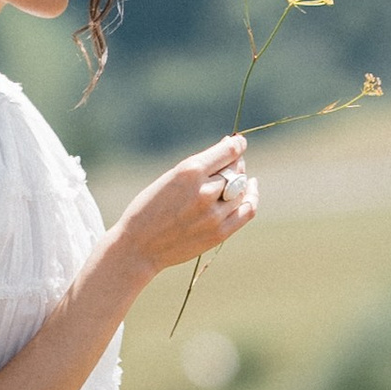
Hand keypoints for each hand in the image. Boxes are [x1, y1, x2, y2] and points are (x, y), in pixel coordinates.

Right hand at [113, 135, 259, 278]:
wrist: (138, 247)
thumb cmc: (149, 208)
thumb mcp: (169, 178)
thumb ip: (199, 166)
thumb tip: (228, 147)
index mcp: (189, 172)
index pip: (228, 151)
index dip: (237, 145)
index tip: (239, 142)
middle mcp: (205, 191)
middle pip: (235, 169)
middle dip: (235, 163)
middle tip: (231, 162)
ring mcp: (214, 214)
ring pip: (241, 188)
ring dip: (240, 181)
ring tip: (232, 178)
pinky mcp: (219, 232)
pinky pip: (247, 209)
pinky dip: (252, 196)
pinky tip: (250, 188)